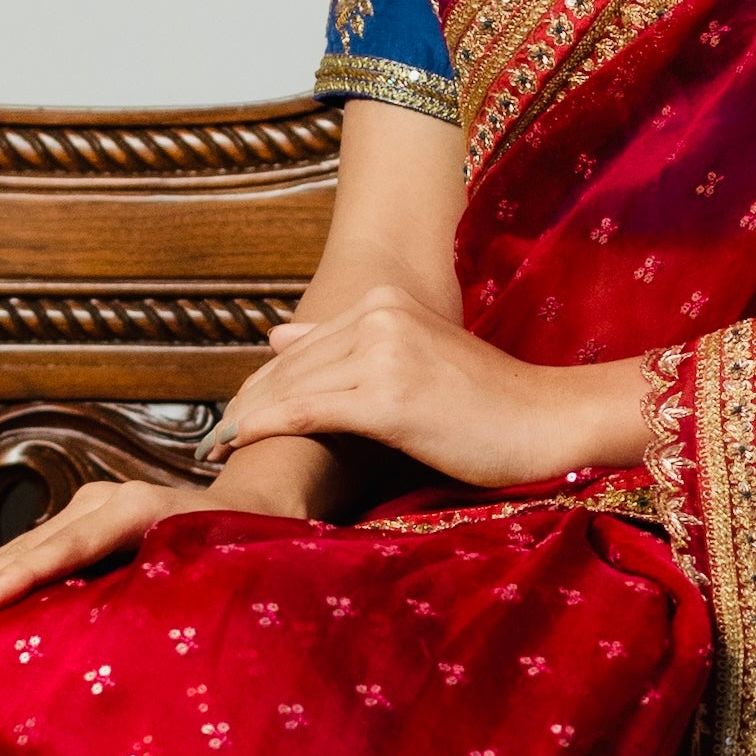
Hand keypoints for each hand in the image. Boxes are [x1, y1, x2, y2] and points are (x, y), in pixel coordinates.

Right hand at [0, 444, 316, 642]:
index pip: (67, 547)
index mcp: (139, 508)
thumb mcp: (221, 576)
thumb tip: (138, 651)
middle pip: (25, 549)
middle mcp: (105, 500)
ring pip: (16, 553)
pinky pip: (27, 557)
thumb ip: (179, 597)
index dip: (22, 577)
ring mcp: (88, 507)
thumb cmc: (247, 553)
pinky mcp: (80, 523)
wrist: (259, 512)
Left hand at [217, 282, 645, 494]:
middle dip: (243, 405)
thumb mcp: (415, 358)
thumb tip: (277, 334)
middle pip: (288, 367)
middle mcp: (380, 316)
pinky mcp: (389, 396)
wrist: (549, 420)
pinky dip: (266, 429)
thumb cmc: (489, 406)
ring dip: (245, 420)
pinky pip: (308, 411)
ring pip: (291, 387)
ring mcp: (384, 352)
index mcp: (385, 304)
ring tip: (213, 450)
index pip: (299, 348)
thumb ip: (347, 345)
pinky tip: (237, 446)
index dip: (256, 384)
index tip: (225, 418)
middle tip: (206, 442)